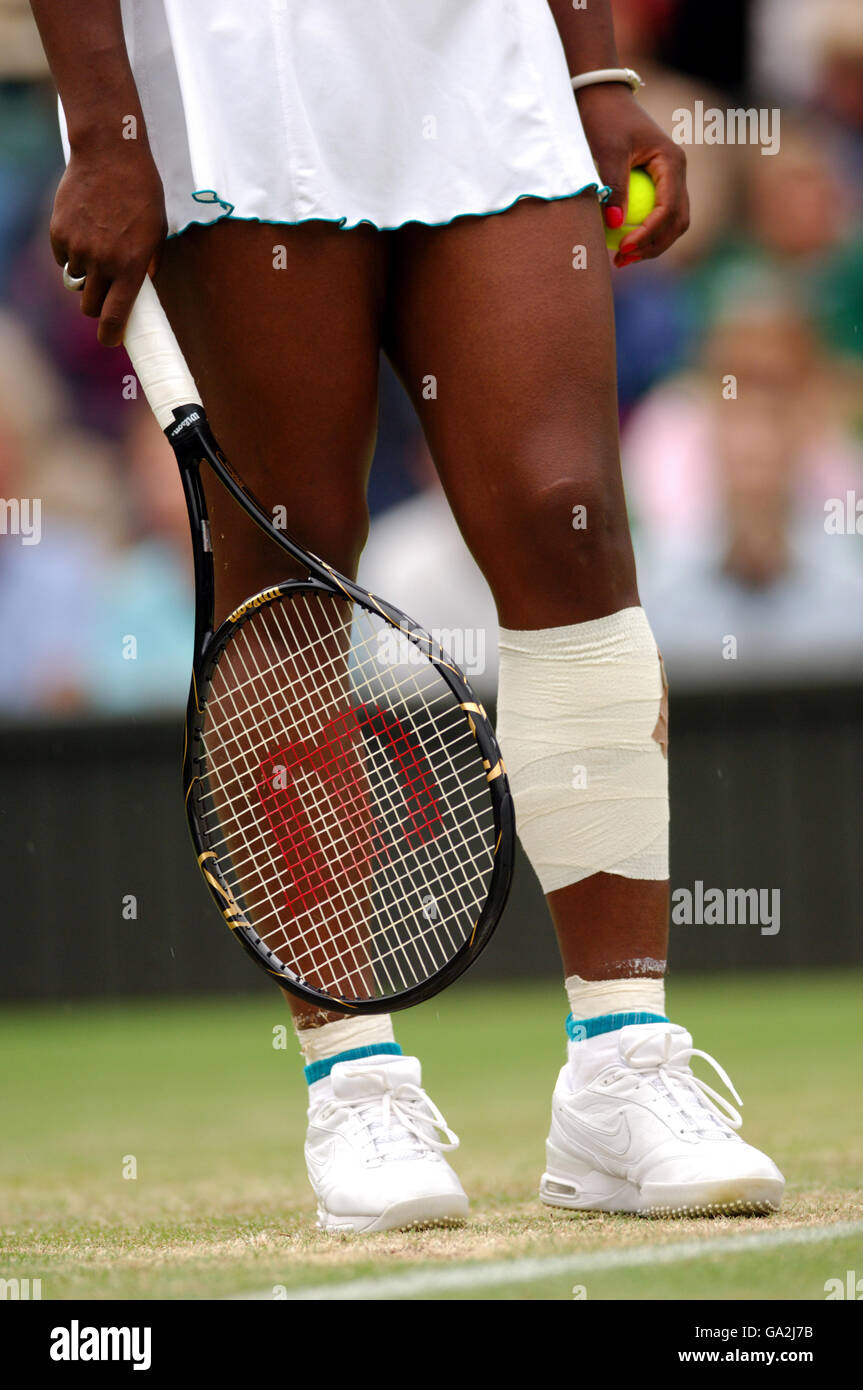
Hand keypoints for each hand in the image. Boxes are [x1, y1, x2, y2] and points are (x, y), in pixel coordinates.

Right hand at [50, 140, 167, 345]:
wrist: (110, 154)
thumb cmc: (141, 192)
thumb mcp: (157, 231)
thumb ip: (149, 264)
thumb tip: (143, 288)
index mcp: (130, 267)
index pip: (115, 316)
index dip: (111, 335)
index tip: (111, 340)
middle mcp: (102, 263)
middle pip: (90, 306)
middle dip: (97, 306)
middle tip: (105, 294)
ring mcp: (78, 248)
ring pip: (76, 281)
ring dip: (86, 274)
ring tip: (99, 246)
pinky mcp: (58, 233)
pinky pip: (63, 258)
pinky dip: (71, 254)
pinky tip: (84, 230)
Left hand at [576, 84, 688, 267]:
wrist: (602, 97)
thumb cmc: (603, 119)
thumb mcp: (607, 150)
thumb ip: (614, 186)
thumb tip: (616, 225)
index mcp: (672, 162)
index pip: (668, 210)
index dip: (648, 234)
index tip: (622, 248)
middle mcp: (677, 172)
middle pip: (676, 222)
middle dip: (653, 246)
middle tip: (621, 260)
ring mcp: (670, 180)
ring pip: (671, 223)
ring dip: (651, 245)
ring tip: (620, 258)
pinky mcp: (658, 185)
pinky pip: (658, 217)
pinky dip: (644, 234)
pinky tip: (620, 244)